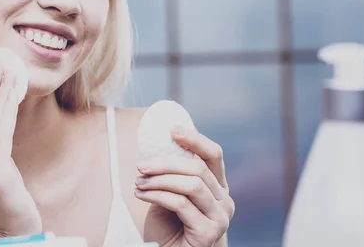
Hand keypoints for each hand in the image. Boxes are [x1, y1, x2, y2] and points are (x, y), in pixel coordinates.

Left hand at [135, 126, 234, 246]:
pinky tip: (141, 195)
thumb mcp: (172, 193)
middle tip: (141, 166)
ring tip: (139, 182)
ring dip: (159, 180)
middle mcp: (225, 201)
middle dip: (165, 162)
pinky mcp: (208, 232)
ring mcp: (220, 218)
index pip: (213, 155)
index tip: (172, 130)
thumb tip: (157, 144)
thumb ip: (172, 174)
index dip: (195, 139)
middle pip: (197, 168)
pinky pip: (181, 204)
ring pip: (191, 184)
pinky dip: (157, 195)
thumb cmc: (171, 226)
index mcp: (218, 187)